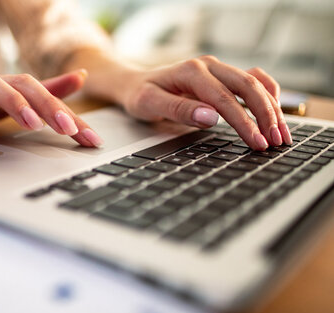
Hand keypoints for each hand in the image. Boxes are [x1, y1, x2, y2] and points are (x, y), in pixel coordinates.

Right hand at [0, 70, 102, 146]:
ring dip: (13, 103)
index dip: (69, 115)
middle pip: (22, 84)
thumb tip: (81, 76)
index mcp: (12, 86)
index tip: (90, 138)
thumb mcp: (16, 97)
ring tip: (32, 124)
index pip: (45, 94)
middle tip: (67, 127)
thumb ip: (48, 90)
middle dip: (48, 104)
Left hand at [121, 55, 290, 149]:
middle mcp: (209, 66)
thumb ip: (179, 109)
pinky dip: (268, 94)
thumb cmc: (140, 95)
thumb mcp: (150, 104)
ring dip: (272, 107)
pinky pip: (253, 79)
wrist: (135, 83)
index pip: (225, 98)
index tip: (257, 142)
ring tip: (281, 134)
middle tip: (276, 142)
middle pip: (248, 86)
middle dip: (266, 116)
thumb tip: (210, 118)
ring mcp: (218, 68)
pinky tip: (275, 112)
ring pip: (255, 83)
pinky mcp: (222, 75)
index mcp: (191, 72)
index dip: (244, 122)